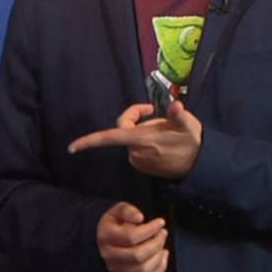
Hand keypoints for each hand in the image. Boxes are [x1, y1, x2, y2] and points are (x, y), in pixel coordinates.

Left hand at [68, 101, 203, 178]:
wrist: (199, 166)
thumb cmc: (193, 142)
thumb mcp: (189, 125)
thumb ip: (179, 115)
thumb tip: (176, 105)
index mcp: (141, 140)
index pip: (109, 138)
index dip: (89, 141)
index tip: (72, 147)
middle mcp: (136, 152)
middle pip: (122, 130)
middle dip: (133, 117)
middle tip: (152, 110)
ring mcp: (138, 161)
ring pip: (130, 138)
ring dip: (140, 130)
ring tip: (163, 130)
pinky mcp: (142, 166)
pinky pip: (135, 148)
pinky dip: (143, 141)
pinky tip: (161, 141)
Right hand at [96, 201, 168, 271]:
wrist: (104, 241)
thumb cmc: (115, 224)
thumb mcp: (118, 211)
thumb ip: (128, 210)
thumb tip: (139, 218)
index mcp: (106, 236)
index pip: (131, 236)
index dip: (150, 229)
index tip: (160, 222)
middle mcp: (109, 255)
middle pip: (138, 255)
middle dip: (156, 243)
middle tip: (163, 233)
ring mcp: (116, 269)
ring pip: (143, 269)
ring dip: (158, 256)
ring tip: (162, 244)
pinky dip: (159, 268)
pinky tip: (162, 255)